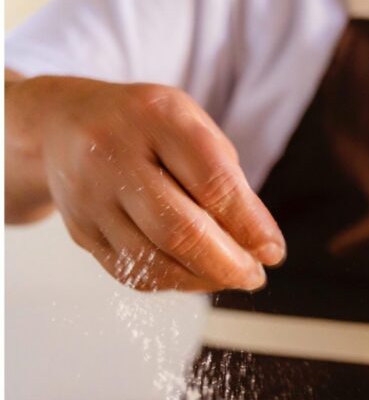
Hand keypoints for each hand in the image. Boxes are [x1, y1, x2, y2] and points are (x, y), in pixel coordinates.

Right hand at [9, 76, 284, 290]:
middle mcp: (114, 155)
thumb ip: (229, 181)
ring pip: (155, 262)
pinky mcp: (80, 231)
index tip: (274, 251)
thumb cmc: (146, 128)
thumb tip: (261, 245)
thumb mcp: (193, 128)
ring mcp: (90, 197)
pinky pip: (134, 273)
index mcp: (156, 118)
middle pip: (180, 231)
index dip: (250, 226)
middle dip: (229, 264)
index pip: (212, 183)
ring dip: (204, 280)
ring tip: (231, 275)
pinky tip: (195, 274)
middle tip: (255, 276)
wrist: (62, 124)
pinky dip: (174, 282)